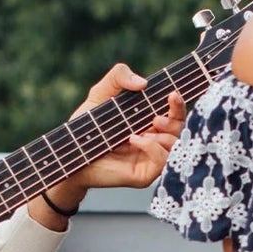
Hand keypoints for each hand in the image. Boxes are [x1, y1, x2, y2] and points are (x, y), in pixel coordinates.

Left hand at [44, 65, 187, 210]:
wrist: (72, 152)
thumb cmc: (87, 125)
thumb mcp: (101, 94)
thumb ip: (118, 76)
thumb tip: (143, 82)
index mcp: (149, 121)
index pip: (175, 112)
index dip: (178, 104)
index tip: (172, 94)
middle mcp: (154, 139)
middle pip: (180, 128)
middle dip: (175, 119)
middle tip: (156, 117)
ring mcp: (150, 158)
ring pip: (175, 145)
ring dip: (163, 136)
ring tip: (138, 132)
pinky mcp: (144, 175)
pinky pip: (162, 161)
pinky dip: (153, 148)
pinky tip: (134, 140)